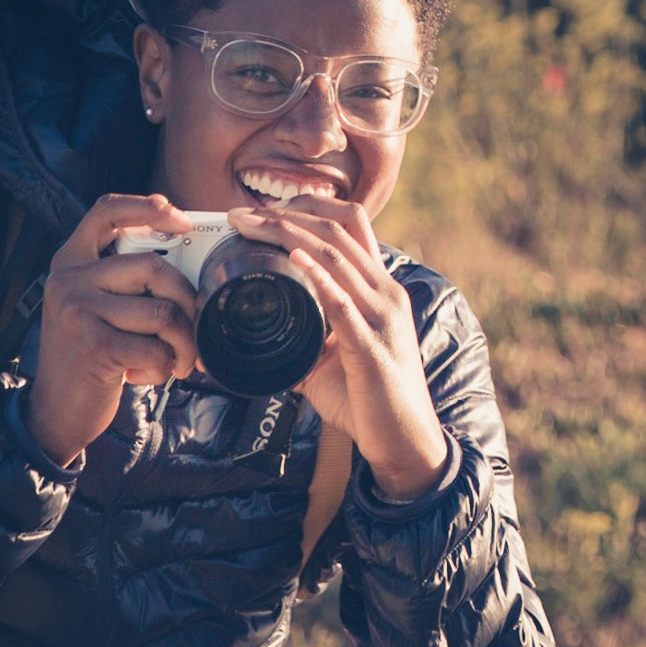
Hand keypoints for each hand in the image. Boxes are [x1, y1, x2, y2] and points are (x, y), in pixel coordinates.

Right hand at [26, 194, 199, 466]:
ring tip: (177, 360)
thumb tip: (193, 255)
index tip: (184, 223)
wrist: (56, 411)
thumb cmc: (94, 352)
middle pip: (155, 267)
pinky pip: (157, 346)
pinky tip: (151, 374)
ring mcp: (78, 312)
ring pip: (164, 312)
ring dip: (184, 343)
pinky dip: (166, 366)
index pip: (106, 211)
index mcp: (71, 262)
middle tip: (194, 330)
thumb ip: (129, 279)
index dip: (148, 207)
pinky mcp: (94, 346)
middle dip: (189, 302)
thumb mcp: (99, 306)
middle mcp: (69, 281)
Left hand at [229, 197, 449, 500]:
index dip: (309, 208)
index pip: (352, 226)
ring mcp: (382, 317)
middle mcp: (386, 293)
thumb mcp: (333, 359)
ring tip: (253, 226)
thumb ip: (304, 340)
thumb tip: (251, 341)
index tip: (263, 209)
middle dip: (287, 215)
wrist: (404, 439)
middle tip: (241, 214)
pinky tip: (295, 260)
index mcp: (379, 290)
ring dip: (289, 235)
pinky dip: (317, 276)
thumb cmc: (369, 400)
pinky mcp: (372, 347)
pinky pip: (342, 303)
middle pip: (340, 230)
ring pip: (338, 256)